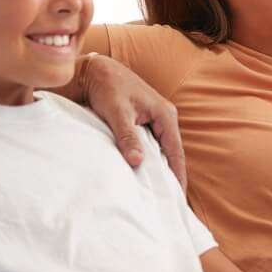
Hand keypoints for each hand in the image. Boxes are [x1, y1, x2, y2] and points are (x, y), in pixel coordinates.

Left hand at [82, 54, 186, 190]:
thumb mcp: (118, 111)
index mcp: (165, 114)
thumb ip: (127, 136)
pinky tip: (144, 173)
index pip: (175, 152)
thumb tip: (137, 161)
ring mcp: (154, 118)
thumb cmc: (108, 86)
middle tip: (168, 201)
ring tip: (157, 192)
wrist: (94, 70)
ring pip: (161, 149)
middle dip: (171, 175)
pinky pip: (151, 144)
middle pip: (171, 152)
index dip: (178, 175)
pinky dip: (149, 159)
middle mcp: (164, 117)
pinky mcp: (143, 121)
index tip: (178, 198)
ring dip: (159, 168)